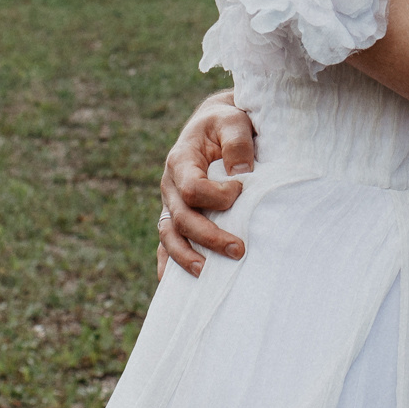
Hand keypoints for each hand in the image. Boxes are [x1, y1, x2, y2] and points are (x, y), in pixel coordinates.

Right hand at [156, 90, 257, 278]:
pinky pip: (166, 241)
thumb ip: (237, 143)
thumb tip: (241, 175)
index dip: (216, 196)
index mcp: (181, 160)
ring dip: (186, 256)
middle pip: (182, 218)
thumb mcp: (233, 121)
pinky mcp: (176, 214)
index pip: (192, 188)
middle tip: (239, 250)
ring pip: (169, 234)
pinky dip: (168, 262)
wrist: (215, 124)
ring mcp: (170, 202)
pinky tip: (172, 286)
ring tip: (206, 274)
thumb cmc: (226, 123)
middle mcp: (170, 184)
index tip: (240, 191)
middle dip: (209, 237)